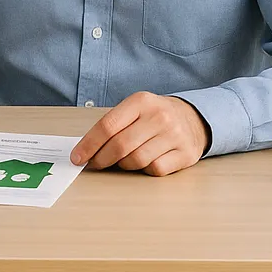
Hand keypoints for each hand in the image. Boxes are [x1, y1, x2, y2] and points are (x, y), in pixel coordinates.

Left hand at [70, 92, 210, 176]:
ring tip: (122, 160)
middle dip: (101, 159)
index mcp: (141, 101)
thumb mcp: (135, 109)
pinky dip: (145, 170)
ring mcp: (174, 135)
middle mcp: (159, 116)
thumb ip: (113, 125)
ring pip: (136, 160)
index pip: (108, 126)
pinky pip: (155, 169)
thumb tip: (85, 150)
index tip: (78, 157)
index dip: (89, 144)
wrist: (193, 118)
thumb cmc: (155, 116)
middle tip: (95, 164)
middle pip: (120, 145)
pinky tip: (145, 162)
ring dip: (123, 165)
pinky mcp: (185, 154)